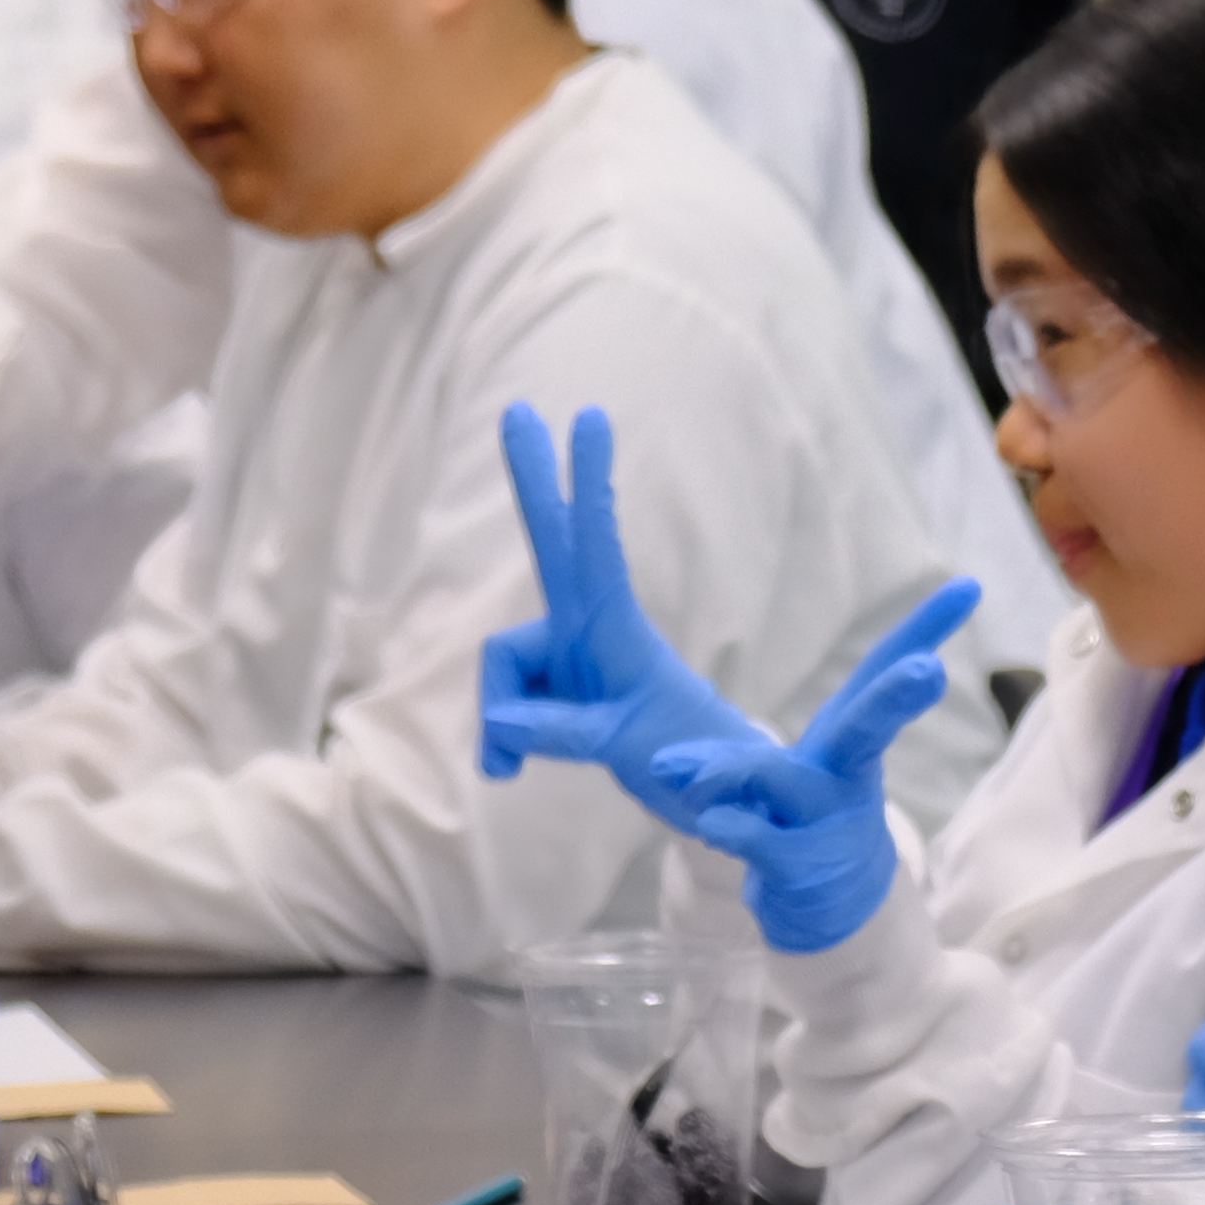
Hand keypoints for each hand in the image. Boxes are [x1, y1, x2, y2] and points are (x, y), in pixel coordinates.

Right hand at [478, 400, 775, 790]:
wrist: (705, 794)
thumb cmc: (684, 758)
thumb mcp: (628, 749)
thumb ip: (565, 733)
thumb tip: (500, 725)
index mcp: (614, 629)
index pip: (597, 543)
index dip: (588, 485)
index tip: (594, 418)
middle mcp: (583, 631)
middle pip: (549, 544)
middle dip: (532, 481)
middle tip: (518, 410)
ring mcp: (566, 659)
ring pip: (502, 673)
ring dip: (499, 722)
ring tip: (510, 773)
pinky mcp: (554, 693)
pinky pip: (506, 707)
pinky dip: (501, 739)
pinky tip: (508, 772)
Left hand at [647, 580, 977, 951]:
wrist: (832, 911)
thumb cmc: (804, 824)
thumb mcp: (790, 775)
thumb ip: (739, 756)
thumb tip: (662, 751)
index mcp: (850, 742)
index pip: (886, 672)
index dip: (927, 627)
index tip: (969, 586)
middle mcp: (846, 776)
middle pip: (870, 725)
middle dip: (897, 696)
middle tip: (930, 672)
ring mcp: (828, 824)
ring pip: (781, 778)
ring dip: (726, 768)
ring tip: (672, 768)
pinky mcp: (802, 867)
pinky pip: (755, 836)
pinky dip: (724, 825)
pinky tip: (709, 825)